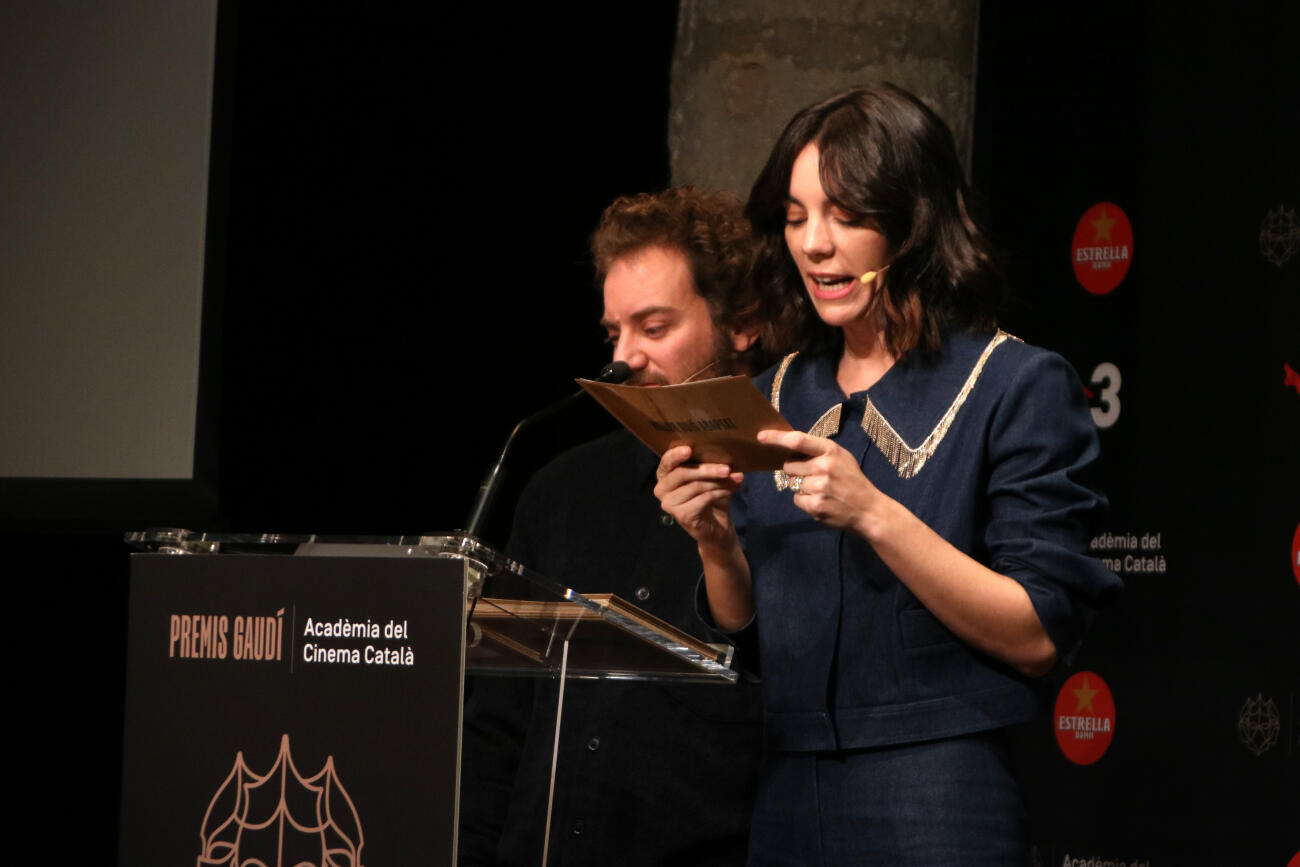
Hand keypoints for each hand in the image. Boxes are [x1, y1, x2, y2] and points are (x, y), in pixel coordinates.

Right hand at [653, 445, 743, 548]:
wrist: (716, 526)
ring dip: (719, 482)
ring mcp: (669, 504)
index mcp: (665, 475)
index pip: (666, 462)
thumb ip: (708, 464)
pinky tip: (731, 490)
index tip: (689, 449)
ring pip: (695, 486)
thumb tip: (724, 453)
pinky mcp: (681, 516)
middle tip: (727, 468)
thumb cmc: (710, 497)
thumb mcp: (708, 477)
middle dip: (707, 469)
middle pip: (682, 473)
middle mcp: (662, 489)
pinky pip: (703, 499)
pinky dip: (720, 493)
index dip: (675, 455)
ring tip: (736, 479)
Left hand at [757, 429, 880, 535]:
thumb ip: (818, 451)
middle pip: (788, 466)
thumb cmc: (852, 480)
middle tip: (813, 477)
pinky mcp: (816, 505)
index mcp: (830, 450)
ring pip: (792, 484)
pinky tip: (821, 501)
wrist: (869, 509)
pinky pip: (796, 499)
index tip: (761, 437)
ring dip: (801, 487)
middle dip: (795, 471)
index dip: (777, 438)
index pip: (798, 440)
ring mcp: (820, 487)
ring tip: (821, 490)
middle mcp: (824, 466)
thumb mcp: (841, 457)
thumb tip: (788, 447)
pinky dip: (805, 501)